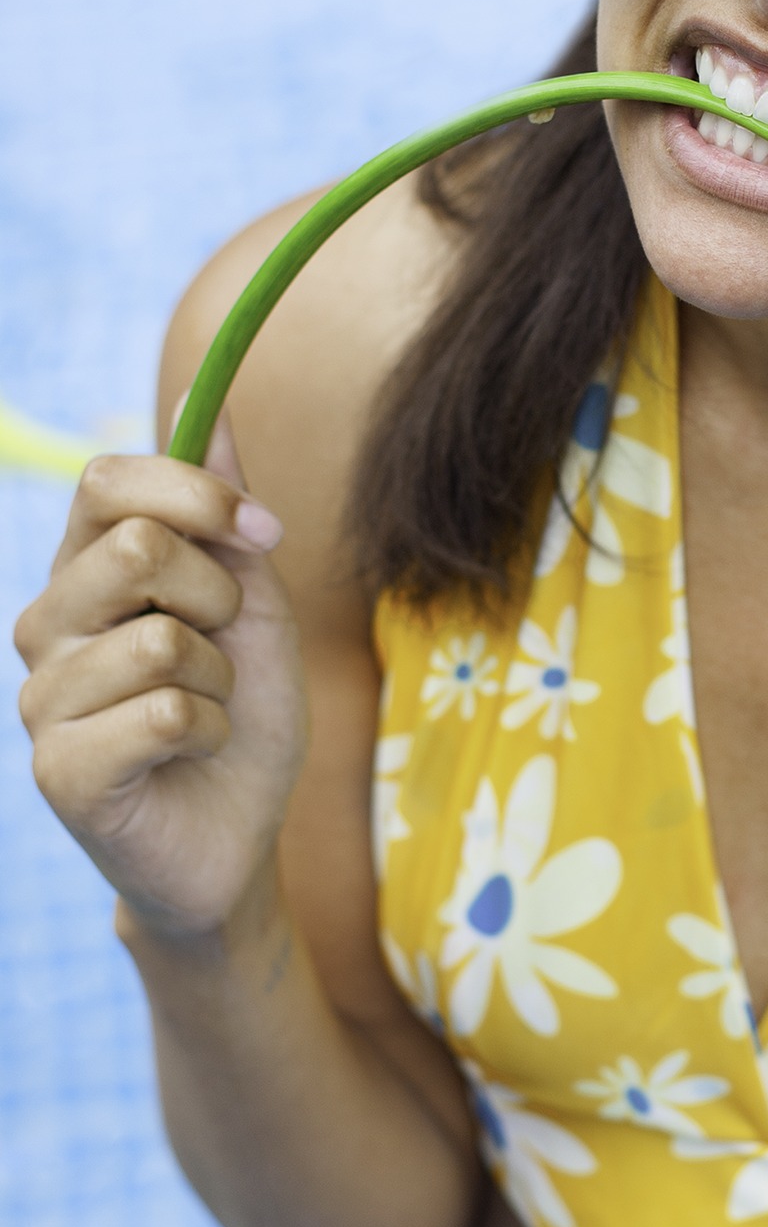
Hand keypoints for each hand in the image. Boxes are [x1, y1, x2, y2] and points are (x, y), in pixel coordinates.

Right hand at [15, 413, 309, 939]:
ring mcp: (42, 700)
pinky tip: (196, 753)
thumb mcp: (250, 598)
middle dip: (218, 595)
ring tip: (208, 711)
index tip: (265, 530)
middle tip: (224, 645)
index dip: (197, 492)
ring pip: (161, 639)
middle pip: (136, 548)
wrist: (240, 833)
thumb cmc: (240, 712)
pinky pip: (166, 714)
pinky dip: (214, 731)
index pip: (108, 481)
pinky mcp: (61, 771)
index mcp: (85, 572)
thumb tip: (200, 392)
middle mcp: (46, 625)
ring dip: (221, 680)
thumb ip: (222, 505)